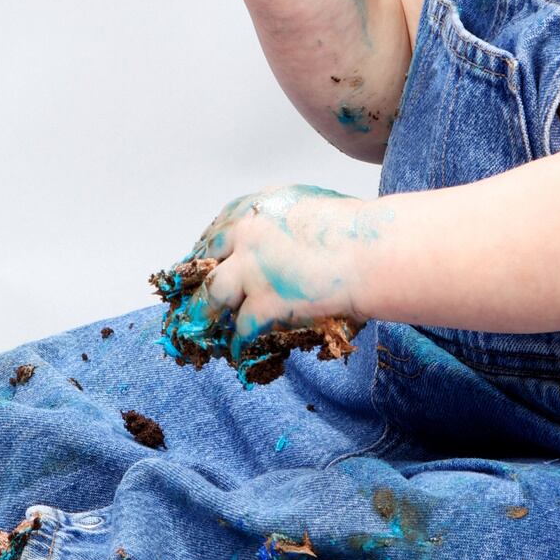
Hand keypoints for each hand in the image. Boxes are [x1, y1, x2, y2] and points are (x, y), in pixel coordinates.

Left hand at [178, 183, 367, 345]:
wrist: (370, 252)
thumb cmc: (357, 229)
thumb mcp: (310, 206)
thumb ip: (286, 223)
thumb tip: (283, 241)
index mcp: (257, 208)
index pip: (218, 229)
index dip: (208, 250)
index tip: (202, 262)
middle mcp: (246, 235)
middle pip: (205, 261)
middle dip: (196, 280)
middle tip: (189, 296)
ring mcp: (251, 270)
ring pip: (212, 296)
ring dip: (204, 314)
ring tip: (197, 330)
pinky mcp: (263, 302)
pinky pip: (241, 327)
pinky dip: (238, 342)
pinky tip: (236, 352)